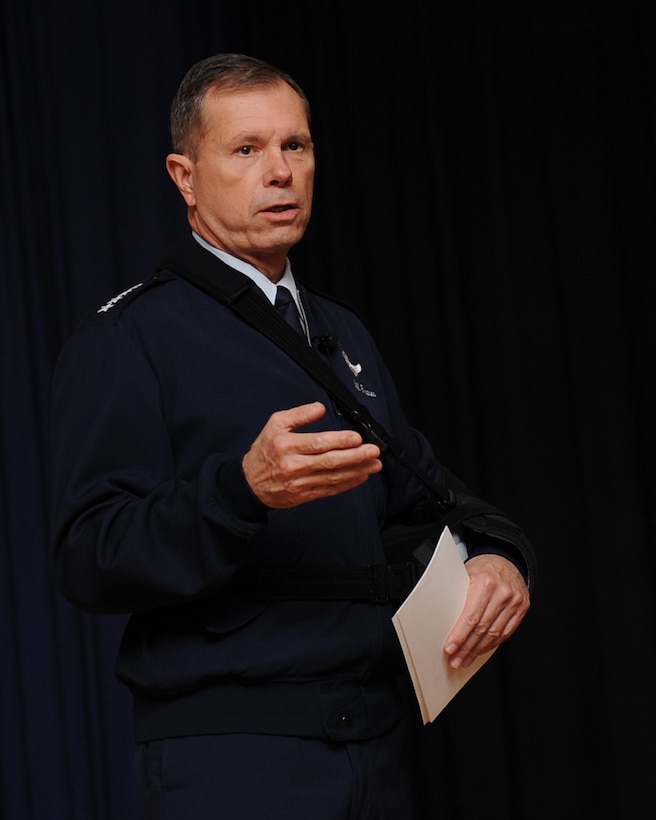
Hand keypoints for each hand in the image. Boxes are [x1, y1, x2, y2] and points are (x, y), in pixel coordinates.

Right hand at [242, 401, 381, 507]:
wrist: (250, 483)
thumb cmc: (265, 450)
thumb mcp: (276, 424)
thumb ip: (299, 414)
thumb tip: (320, 408)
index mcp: (286, 446)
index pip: (318, 443)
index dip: (340, 441)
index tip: (357, 438)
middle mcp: (293, 465)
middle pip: (329, 461)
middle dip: (355, 456)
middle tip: (373, 451)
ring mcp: (300, 483)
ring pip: (333, 477)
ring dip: (357, 471)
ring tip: (374, 464)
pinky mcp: (305, 495)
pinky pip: (330, 490)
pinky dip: (348, 484)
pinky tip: (361, 476)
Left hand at [443, 554, 529, 668]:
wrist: (506, 560)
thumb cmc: (483, 568)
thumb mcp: (466, 574)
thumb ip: (458, 596)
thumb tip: (443, 622)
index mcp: (486, 582)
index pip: (471, 616)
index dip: (460, 635)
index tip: (450, 648)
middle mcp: (503, 593)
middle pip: (482, 629)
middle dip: (466, 648)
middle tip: (455, 659)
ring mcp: (515, 602)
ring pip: (494, 634)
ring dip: (478, 651)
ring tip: (465, 659)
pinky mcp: (522, 609)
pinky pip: (505, 633)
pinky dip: (492, 644)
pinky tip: (481, 651)